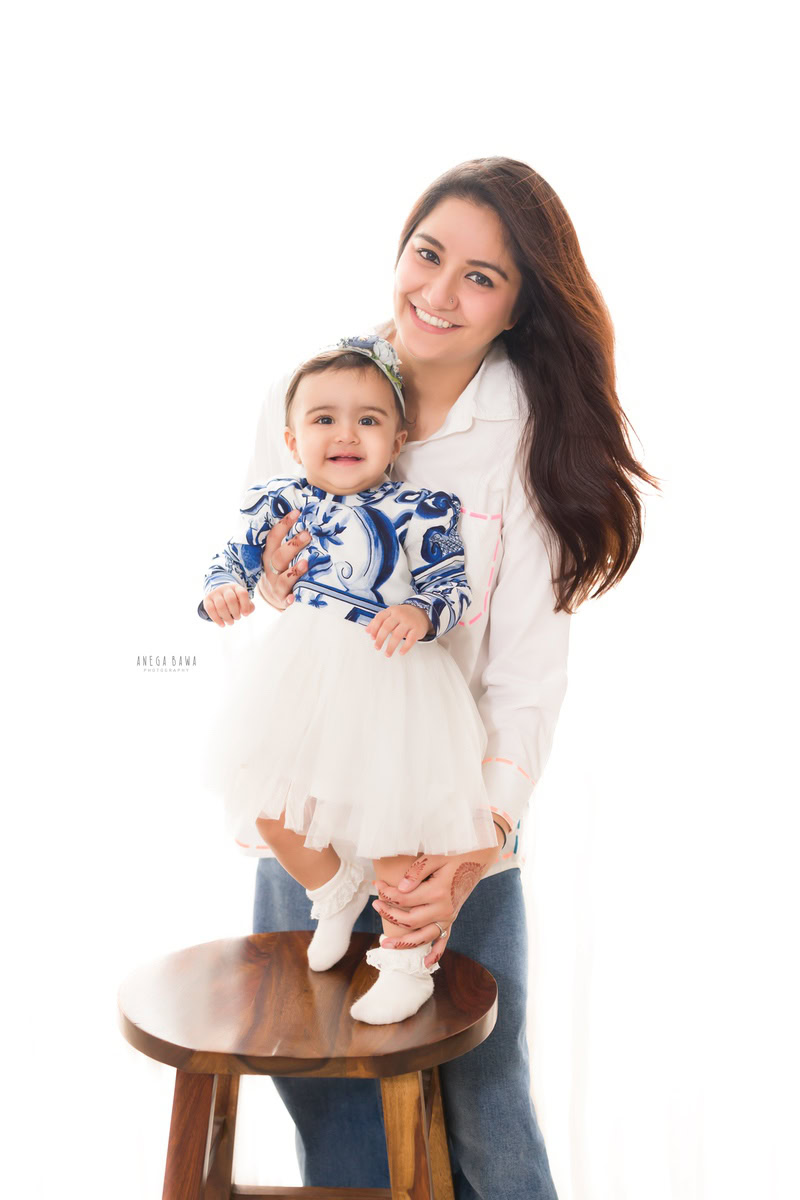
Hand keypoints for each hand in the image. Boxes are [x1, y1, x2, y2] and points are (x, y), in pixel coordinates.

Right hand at [203, 584, 254, 626]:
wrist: (220, 596)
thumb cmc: (235, 601)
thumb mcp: (243, 602)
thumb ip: (249, 607)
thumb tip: (246, 612)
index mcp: (236, 587)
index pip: (242, 593)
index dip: (245, 605)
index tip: (245, 615)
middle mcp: (225, 588)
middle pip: (231, 599)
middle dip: (235, 612)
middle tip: (238, 618)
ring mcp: (215, 593)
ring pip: (220, 605)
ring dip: (227, 617)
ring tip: (231, 623)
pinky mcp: (207, 599)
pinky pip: (210, 609)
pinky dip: (216, 619)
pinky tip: (222, 625)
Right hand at [256, 509, 310, 610]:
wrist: (274, 598)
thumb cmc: (282, 571)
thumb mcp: (281, 556)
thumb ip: (291, 542)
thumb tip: (310, 520)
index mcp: (270, 555)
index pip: (274, 538)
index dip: (283, 525)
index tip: (297, 512)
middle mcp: (271, 570)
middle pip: (279, 557)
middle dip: (292, 545)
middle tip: (307, 535)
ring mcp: (277, 586)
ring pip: (283, 578)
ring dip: (294, 571)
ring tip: (305, 563)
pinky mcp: (283, 601)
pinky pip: (286, 601)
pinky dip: (290, 600)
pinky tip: (295, 598)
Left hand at [366, 604, 432, 657]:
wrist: (422, 612)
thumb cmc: (403, 615)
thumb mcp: (391, 614)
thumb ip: (378, 621)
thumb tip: (367, 631)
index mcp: (391, 611)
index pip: (380, 618)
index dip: (374, 628)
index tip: (372, 638)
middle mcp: (400, 615)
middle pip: (387, 627)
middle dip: (380, 639)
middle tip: (377, 647)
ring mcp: (409, 622)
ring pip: (397, 635)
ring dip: (391, 646)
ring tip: (387, 654)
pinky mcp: (417, 629)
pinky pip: (411, 640)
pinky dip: (405, 647)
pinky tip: (401, 652)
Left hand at [372, 821, 507, 967]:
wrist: (475, 861)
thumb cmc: (452, 856)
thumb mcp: (434, 858)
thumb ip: (417, 872)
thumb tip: (401, 888)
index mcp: (437, 892)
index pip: (404, 899)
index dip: (387, 893)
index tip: (377, 885)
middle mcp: (443, 909)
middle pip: (410, 920)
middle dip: (389, 915)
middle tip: (375, 905)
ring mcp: (448, 918)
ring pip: (423, 937)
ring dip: (404, 943)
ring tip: (385, 944)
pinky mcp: (451, 921)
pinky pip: (443, 942)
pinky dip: (435, 954)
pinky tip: (425, 964)